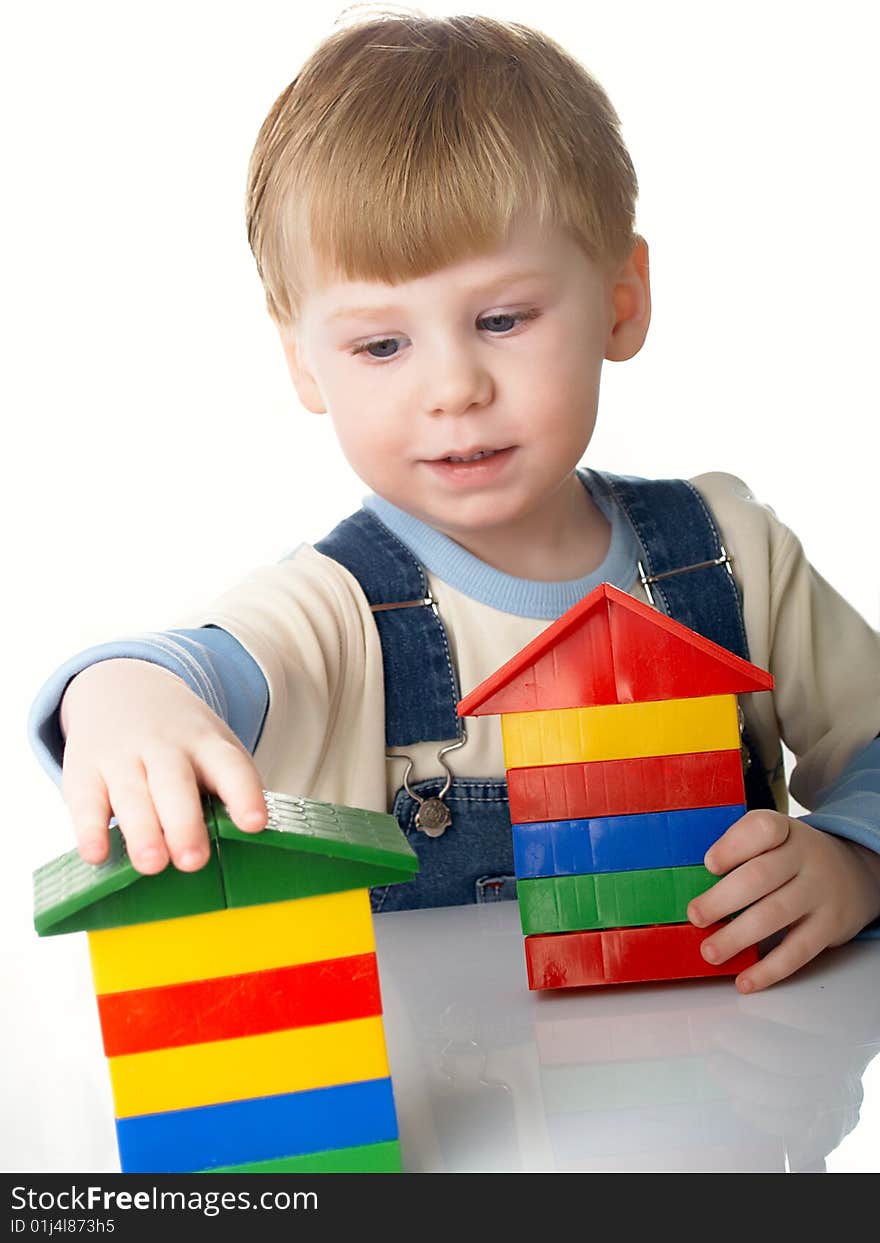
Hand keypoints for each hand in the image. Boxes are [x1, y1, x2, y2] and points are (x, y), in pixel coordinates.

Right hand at [59, 658, 266, 874]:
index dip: (244, 794)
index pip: (231, 766)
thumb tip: (249, 845)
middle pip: (176, 783)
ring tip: (152, 865)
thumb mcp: (211, 746)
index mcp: (207, 744)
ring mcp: (122, 757)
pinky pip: (86, 801)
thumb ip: (225, 790)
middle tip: (193, 861)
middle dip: (184, 823)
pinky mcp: (85, 772)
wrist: (122, 686)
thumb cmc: (181, 739)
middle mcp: (165, 747)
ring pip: (132, 795)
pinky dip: (89, 828)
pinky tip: (96, 854)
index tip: (255, 824)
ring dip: (142, 831)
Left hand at [686, 810, 879, 993]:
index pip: (762, 829)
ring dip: (738, 937)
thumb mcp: (775, 840)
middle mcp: (805, 858)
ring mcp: (819, 892)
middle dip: (722, 899)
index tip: (709, 864)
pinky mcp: (830, 927)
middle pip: (760, 876)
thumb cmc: (793, 858)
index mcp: (785, 831)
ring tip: (710, 952)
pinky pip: (798, 951)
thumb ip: (740, 851)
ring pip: (775, 914)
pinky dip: (769, 970)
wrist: (854, 874)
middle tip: (696, 916)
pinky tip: (745, 980)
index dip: (733, 846)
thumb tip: (692, 884)